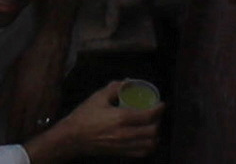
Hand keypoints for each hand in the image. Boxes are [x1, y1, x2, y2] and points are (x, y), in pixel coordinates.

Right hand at [29, 95, 157, 161]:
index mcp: (119, 118)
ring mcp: (124, 146)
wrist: (74, 138)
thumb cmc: (84, 117)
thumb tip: (128, 83)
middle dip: (158, 121)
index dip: (158, 109)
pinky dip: (150, 146)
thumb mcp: (97, 97)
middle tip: (156, 114)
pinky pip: (143, 153)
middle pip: (152, 131)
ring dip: (156, 135)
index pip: (147, 116)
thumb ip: (114, 88)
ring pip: (150, 144)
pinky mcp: (122, 153)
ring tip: (153, 126)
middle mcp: (125, 134)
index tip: (162, 104)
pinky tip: (147, 139)